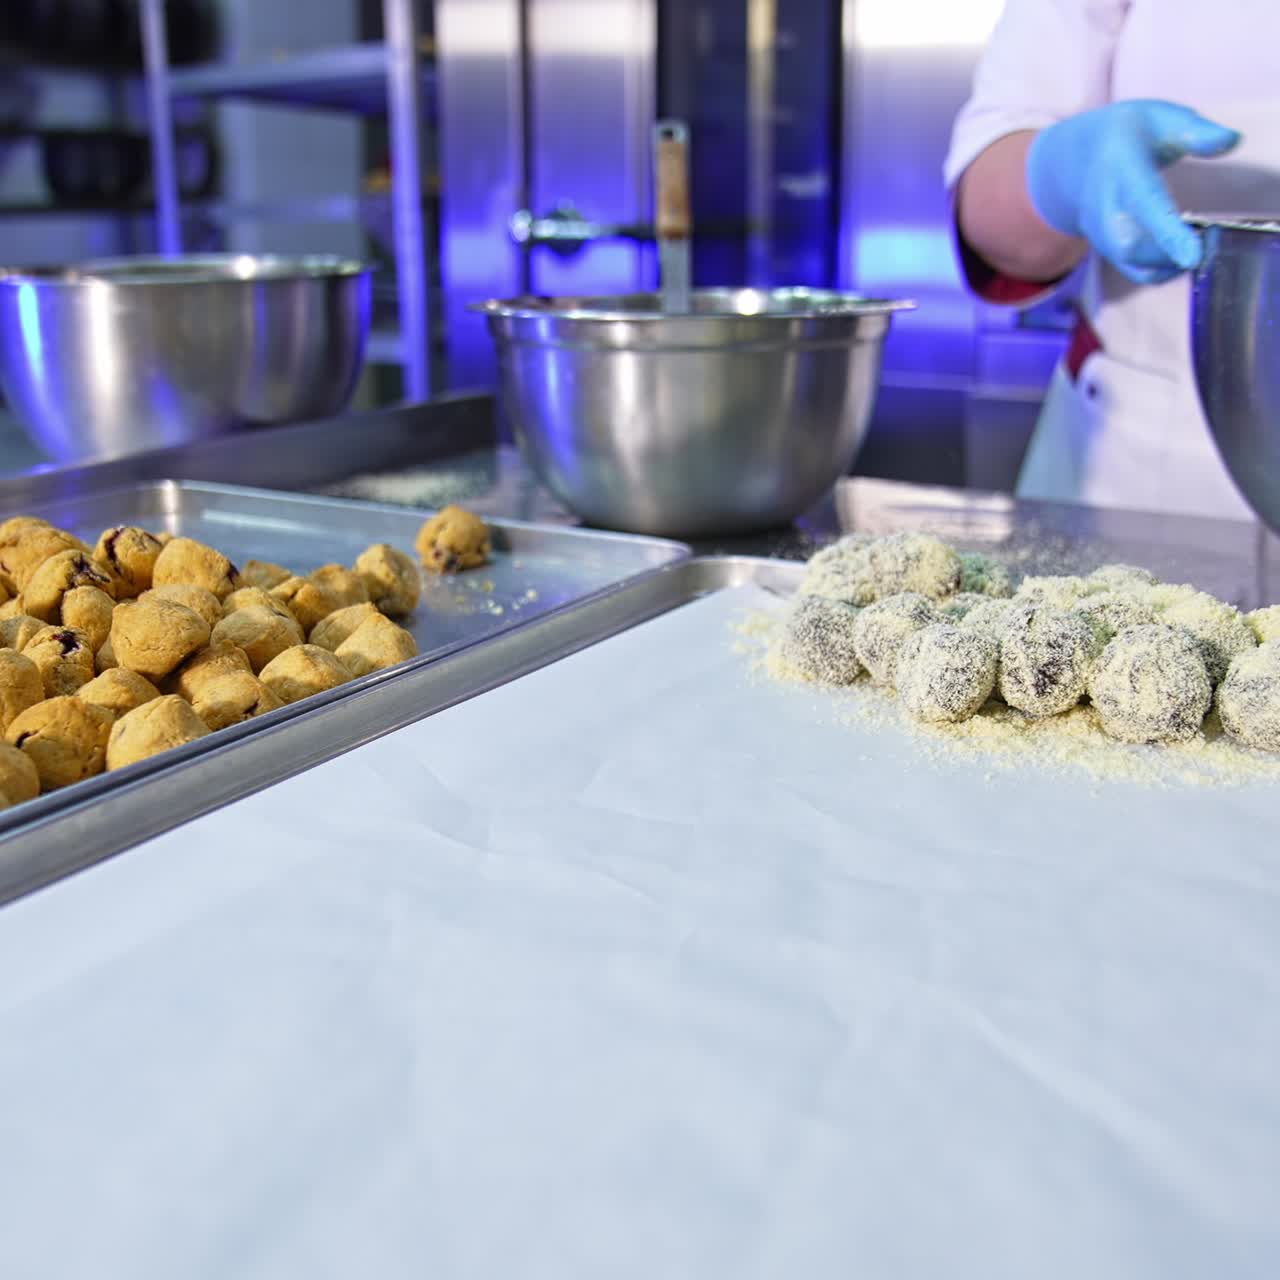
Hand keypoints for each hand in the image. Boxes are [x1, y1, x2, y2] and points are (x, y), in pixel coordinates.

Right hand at [1026, 100, 1239, 284]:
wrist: (1074, 162)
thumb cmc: (1126, 136)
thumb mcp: (1159, 118)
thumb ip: (1194, 130)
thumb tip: (1232, 140)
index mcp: (1122, 172)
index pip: (1145, 205)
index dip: (1169, 233)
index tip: (1194, 255)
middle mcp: (1105, 211)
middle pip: (1132, 247)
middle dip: (1173, 251)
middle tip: (1210, 236)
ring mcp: (1104, 235)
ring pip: (1137, 264)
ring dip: (1174, 260)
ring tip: (1201, 240)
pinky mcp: (1111, 251)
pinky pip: (1139, 273)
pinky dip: (1167, 271)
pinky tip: (1186, 253)